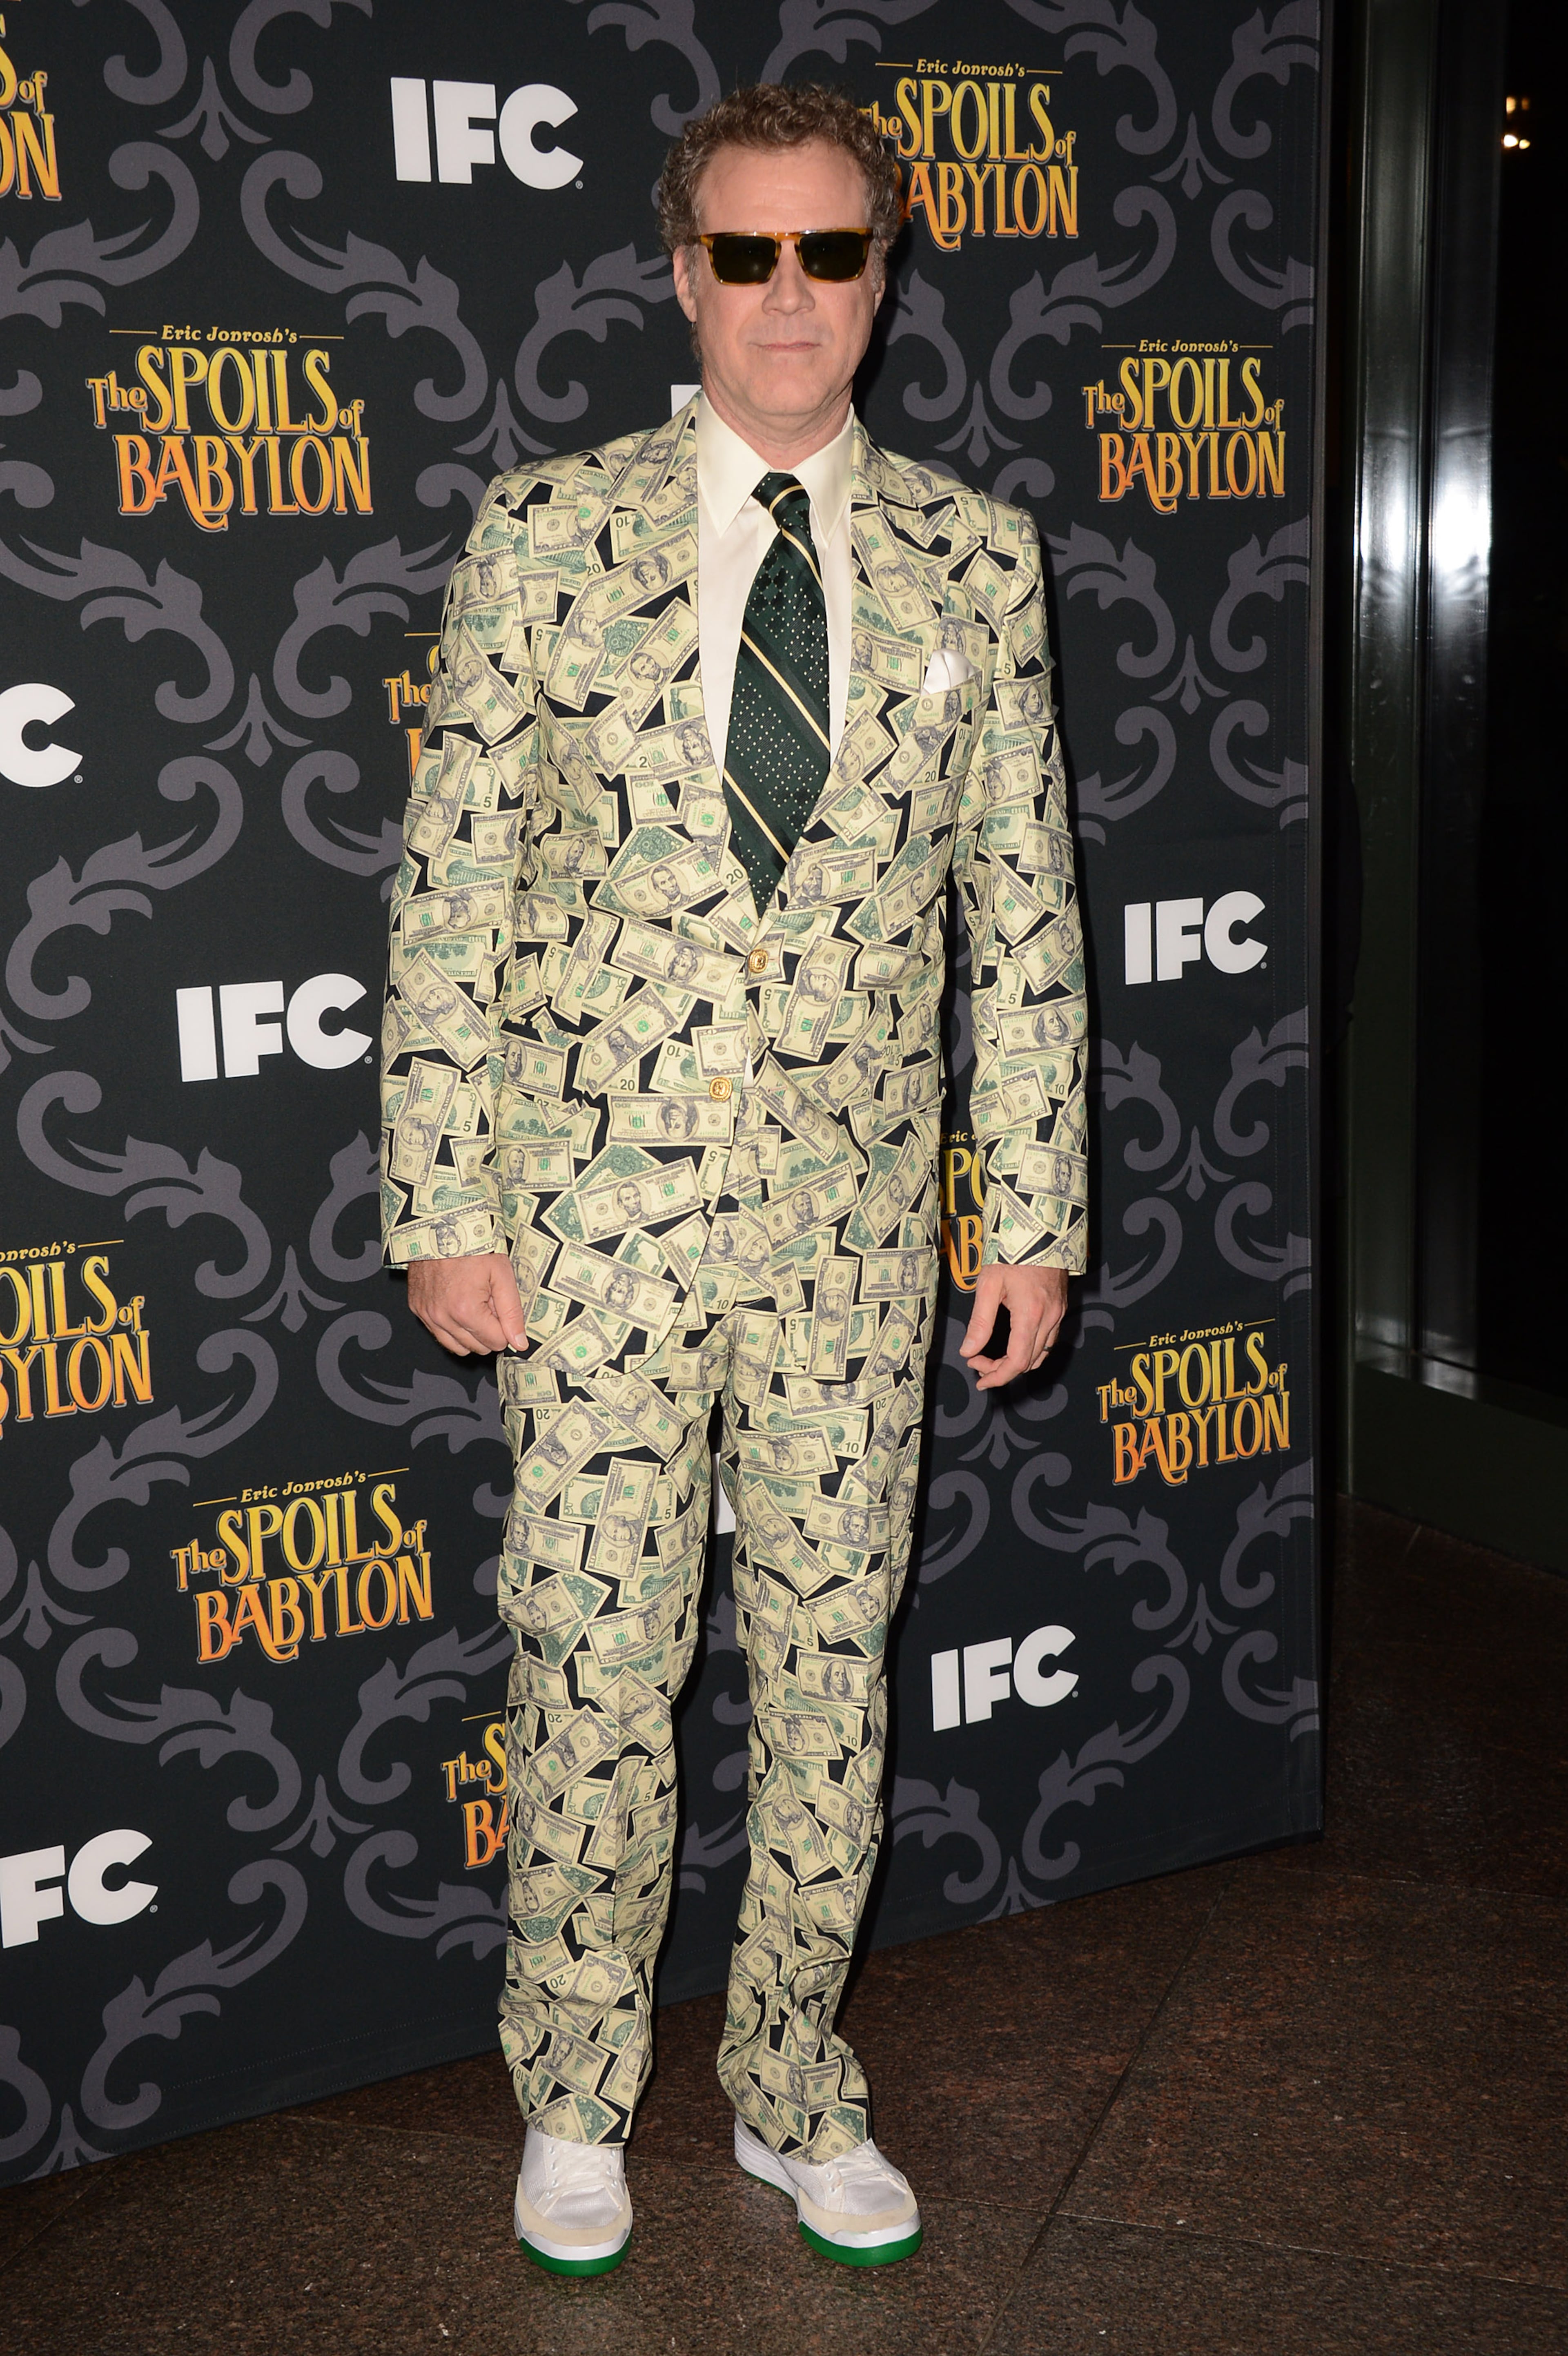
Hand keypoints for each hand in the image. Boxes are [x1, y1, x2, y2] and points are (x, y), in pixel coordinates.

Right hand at [406, 1252, 526, 1356]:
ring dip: (470, 1333)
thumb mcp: (502, 1274)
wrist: (439, 1226)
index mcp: (466, 1310)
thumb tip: (519, 1343)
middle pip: (477, 1348)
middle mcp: (442, 1317)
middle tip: (488, 1303)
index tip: (501, 1308)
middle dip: (488, 1331)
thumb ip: (512, 1312)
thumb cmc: (472, 1246)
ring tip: (474, 1306)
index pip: (495, 1343)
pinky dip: (451, 1326)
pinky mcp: (416, 1308)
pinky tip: (457, 1304)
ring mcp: (426, 1314)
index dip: (504, 1328)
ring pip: (456, 1346)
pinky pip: (438, 1333)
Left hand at [959, 1263, 1067, 1390]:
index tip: (980, 1379)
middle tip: (978, 1363)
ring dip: (1018, 1361)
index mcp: (1031, 1314)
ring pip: (1042, 1353)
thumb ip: (980, 1321)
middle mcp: (1050, 1317)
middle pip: (1030, 1361)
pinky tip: (1013, 1342)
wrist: (1039, 1228)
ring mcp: (1059, 1312)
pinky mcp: (1061, 1306)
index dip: (998, 1376)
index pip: (1018, 1362)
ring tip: (993, 1356)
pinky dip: (1031, 1348)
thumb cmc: (1012, 1252)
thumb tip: (969, 1350)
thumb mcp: (988, 1284)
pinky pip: (1049, 1339)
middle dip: (1003, 1369)